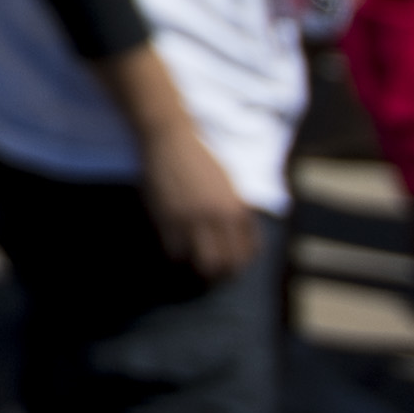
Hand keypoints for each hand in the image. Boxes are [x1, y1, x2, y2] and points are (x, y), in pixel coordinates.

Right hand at [137, 114, 259, 286]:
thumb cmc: (201, 159)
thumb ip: (237, 210)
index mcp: (237, 209)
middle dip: (219, 272)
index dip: (239, 263)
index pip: (246, 251)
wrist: (171, 139)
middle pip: (224, 263)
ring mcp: (191, 218)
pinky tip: (175, 247)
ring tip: (192, 263)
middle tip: (212, 272)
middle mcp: (217, 217)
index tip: (231, 266)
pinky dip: (175, 253)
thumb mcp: (230, 184)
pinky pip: (174, 250)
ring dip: (195, 266)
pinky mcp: (167, 217)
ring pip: (198, 262)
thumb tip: (243, 237)